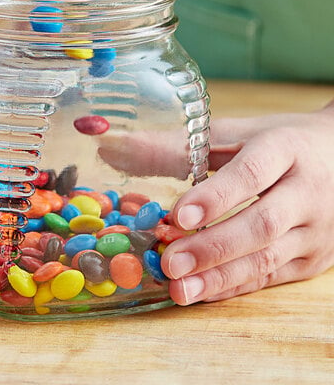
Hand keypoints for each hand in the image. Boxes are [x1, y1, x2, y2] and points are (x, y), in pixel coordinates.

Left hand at [161, 100, 333, 303]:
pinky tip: (202, 292)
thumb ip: (175, 145)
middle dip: (212, 247)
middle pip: (261, 225)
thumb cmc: (277, 142)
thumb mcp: (231, 134)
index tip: (178, 215)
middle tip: (170, 262)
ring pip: (267, 258)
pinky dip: (235, 286)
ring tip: (179, 289)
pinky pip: (272, 277)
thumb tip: (111, 149)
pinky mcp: (315, 260)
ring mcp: (316, 230)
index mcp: (284, 149)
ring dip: (220, 276)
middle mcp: (306, 192)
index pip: (251, 173)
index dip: (215, 196)